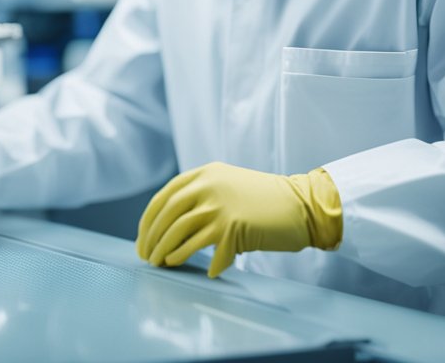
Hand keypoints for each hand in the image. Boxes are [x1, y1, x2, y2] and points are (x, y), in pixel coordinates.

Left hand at [136, 162, 341, 277]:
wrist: (302, 204)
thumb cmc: (264, 200)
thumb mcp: (227, 184)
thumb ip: (201, 195)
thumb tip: (169, 225)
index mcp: (205, 174)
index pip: (164, 197)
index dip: (149, 220)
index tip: (142, 238)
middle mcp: (208, 186)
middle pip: (167, 216)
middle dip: (153, 239)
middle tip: (147, 257)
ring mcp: (220, 206)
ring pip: (180, 233)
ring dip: (168, 252)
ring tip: (163, 264)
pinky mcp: (233, 227)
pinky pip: (208, 251)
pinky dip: (204, 264)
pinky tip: (206, 271)